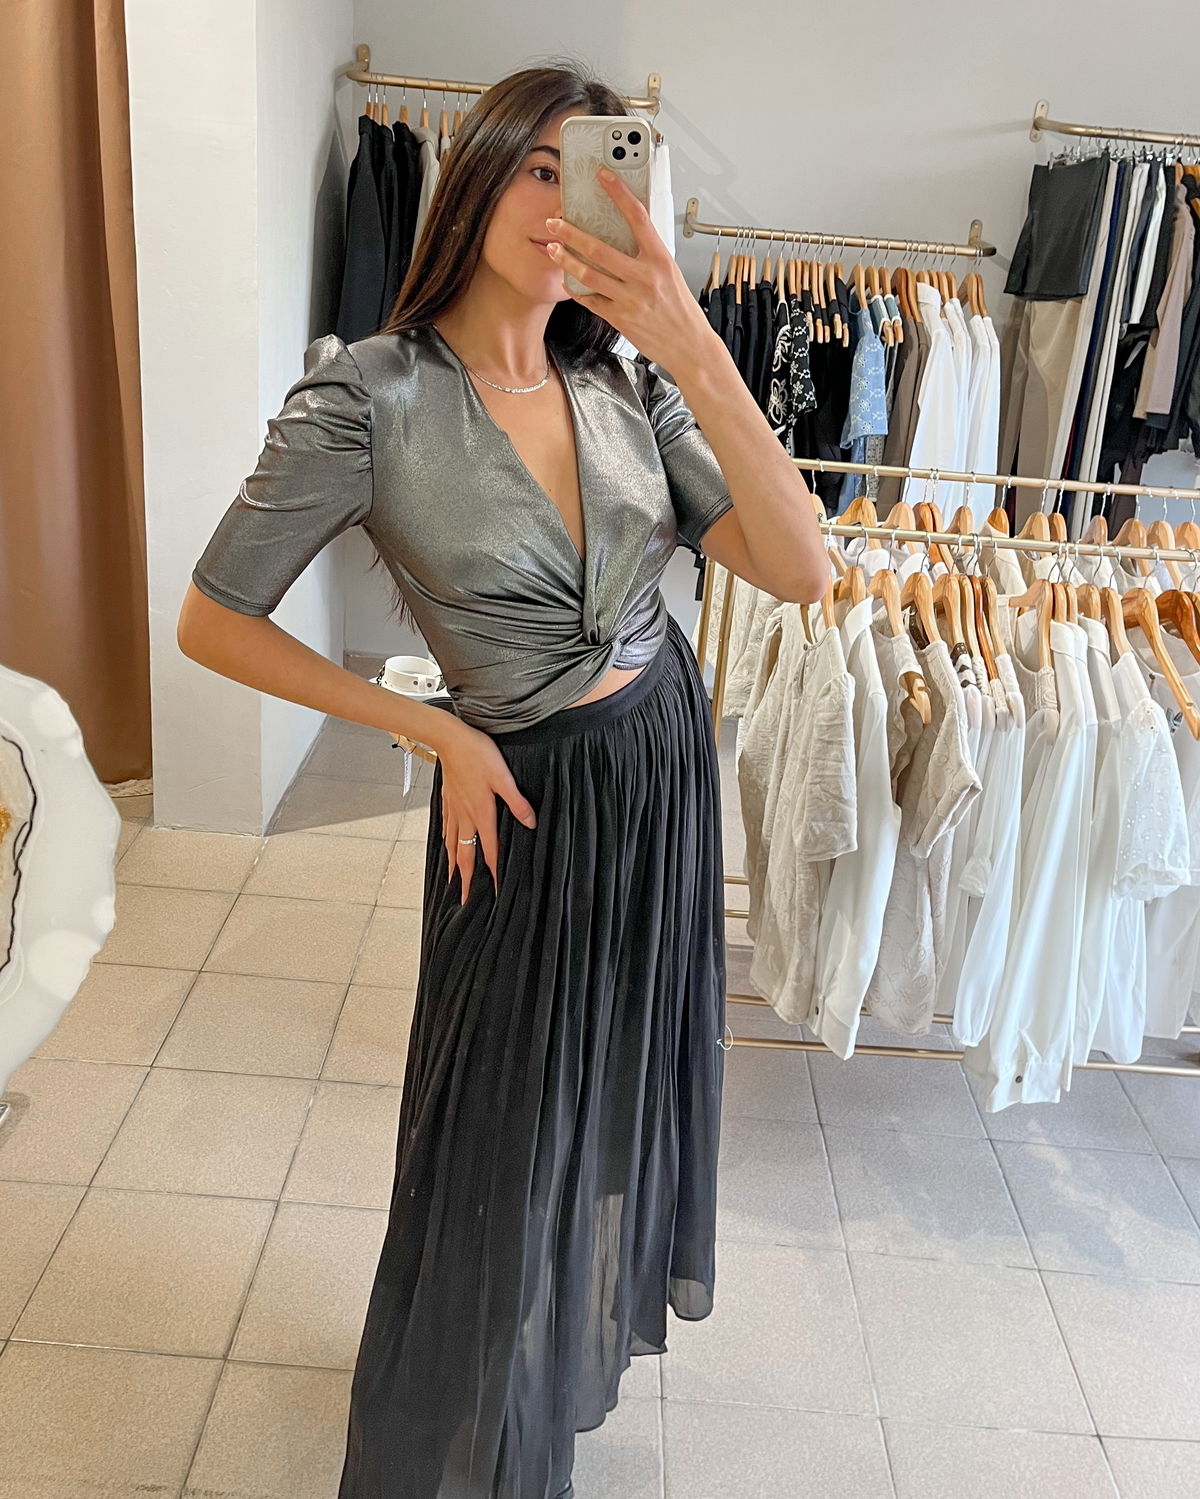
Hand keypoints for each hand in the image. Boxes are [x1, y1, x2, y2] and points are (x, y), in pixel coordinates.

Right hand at [434, 720, 537, 904]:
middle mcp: (465, 816)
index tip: (493, 893)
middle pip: (465, 854)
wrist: (449, 738)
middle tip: (464, 899)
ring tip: (451, 880)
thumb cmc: (478, 754)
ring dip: (453, 864)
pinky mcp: (447, 799)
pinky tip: (446, 844)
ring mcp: (454, 809)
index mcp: (482, 813)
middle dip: (465, 879)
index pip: (489, 850)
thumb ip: (517, 802)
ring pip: (452, 844)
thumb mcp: (504, 777)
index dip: (493, 872)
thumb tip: (530, 824)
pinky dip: (446, 842)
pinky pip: (446, 828)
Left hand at [545, 168, 719, 375]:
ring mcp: (631, 299)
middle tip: (555, 222)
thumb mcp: (671, 273)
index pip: (637, 216)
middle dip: (572, 233)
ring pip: (589, 275)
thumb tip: (629, 233)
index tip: (602, 176)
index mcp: (660, 259)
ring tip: (553, 248)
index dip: (618, 192)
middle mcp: (645, 277)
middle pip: (600, 249)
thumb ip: (649, 254)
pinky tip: (567, 280)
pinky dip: (577, 289)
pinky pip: (592, 300)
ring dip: (566, 260)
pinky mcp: (620, 319)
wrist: (689, 346)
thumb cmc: (681, 309)